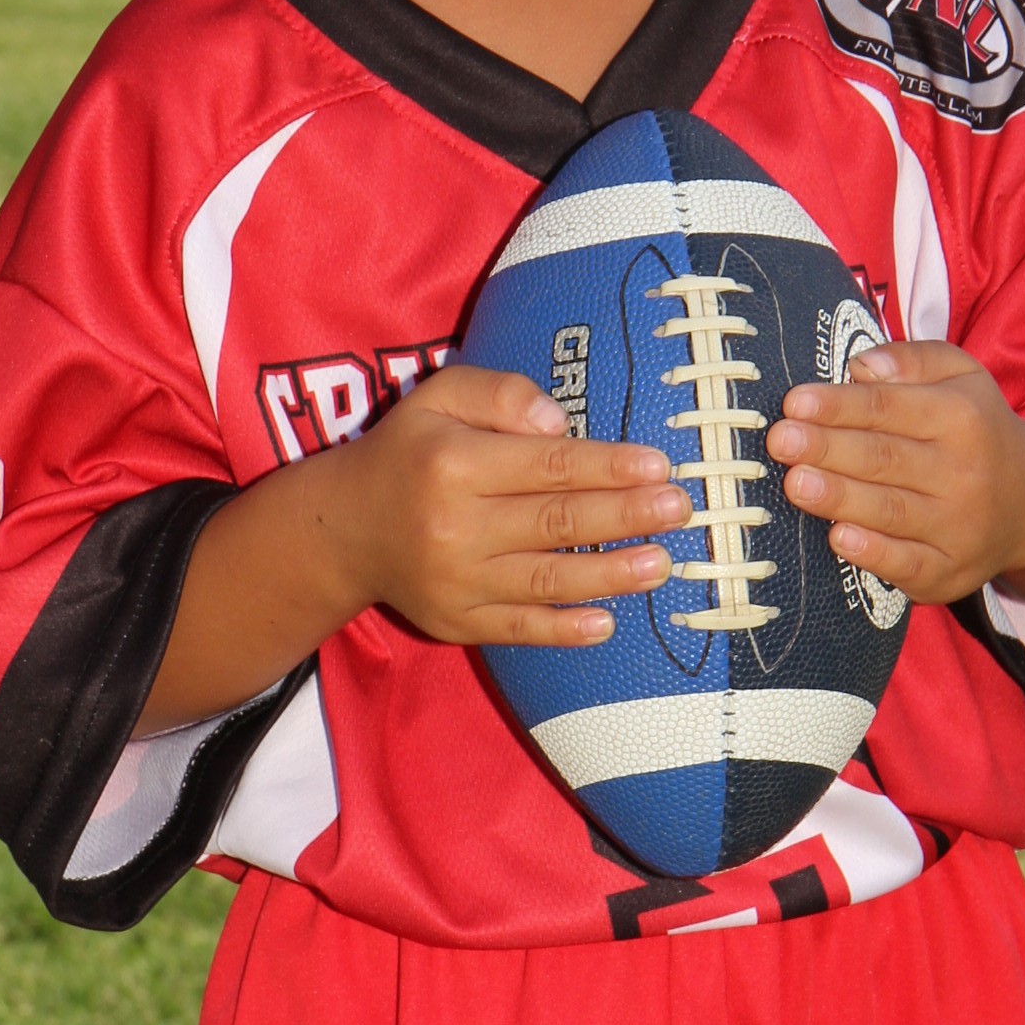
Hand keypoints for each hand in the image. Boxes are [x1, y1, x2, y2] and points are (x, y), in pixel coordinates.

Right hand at [140, 362, 693, 731]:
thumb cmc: (409, 452)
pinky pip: (518, 630)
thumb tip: (559, 423)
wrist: (344, 529)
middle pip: (556, 523)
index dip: (607, 466)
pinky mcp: (455, 622)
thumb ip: (499, 394)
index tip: (659, 466)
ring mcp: (456, 582)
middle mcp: (454, 526)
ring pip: (546, 580)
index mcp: (454, 463)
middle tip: (681, 510)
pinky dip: (563, 630)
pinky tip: (607, 623)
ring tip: (663, 564)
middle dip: (625, 517)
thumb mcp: (439, 397)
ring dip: (611, 575)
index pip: (548, 465)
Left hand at [766, 341, 1024, 608]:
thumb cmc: (975, 429)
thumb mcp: (959, 376)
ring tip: (795, 483)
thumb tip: (861, 365)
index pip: (890, 408)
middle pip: (884, 458)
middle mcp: (964, 472)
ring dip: (838, 498)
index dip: (840, 406)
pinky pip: (908, 564)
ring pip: (890, 511)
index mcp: (961, 416)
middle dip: (828, 449)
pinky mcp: (950, 572)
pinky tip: (838, 537)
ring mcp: (959, 527)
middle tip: (780, 441)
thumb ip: (912, 360)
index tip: (796, 402)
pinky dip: (873, 553)